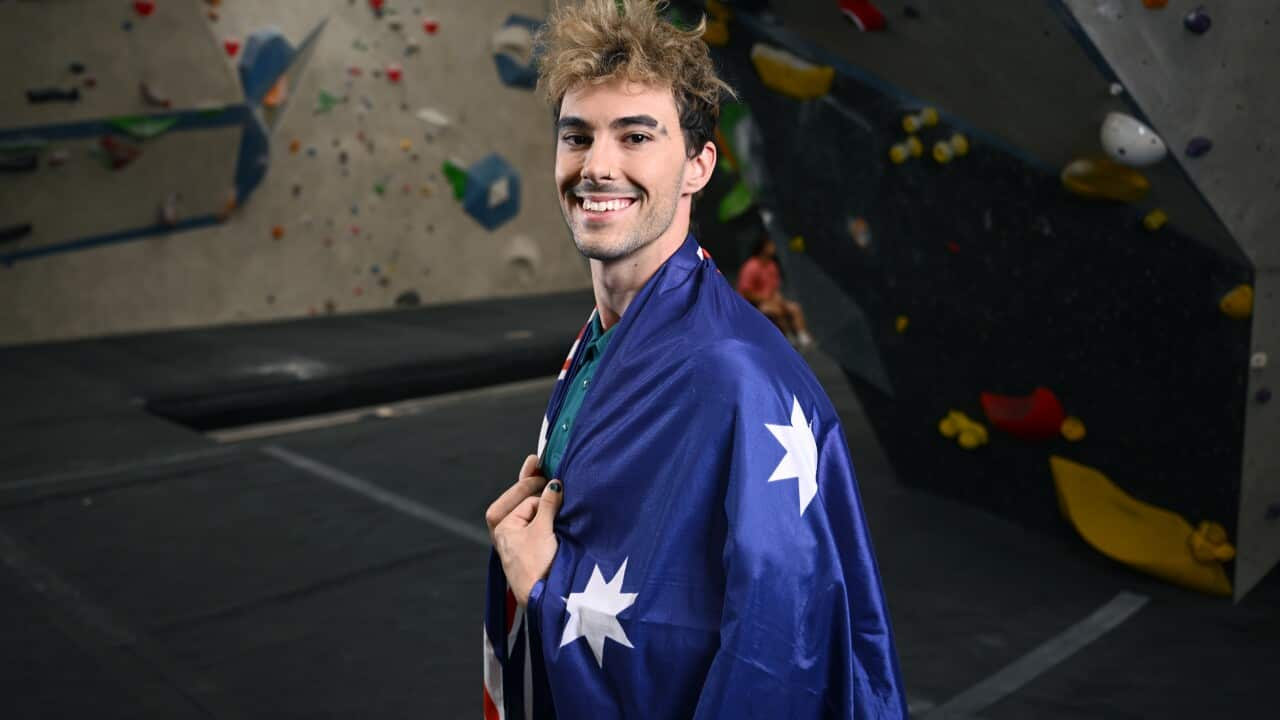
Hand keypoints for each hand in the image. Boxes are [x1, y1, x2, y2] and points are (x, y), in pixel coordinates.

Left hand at [486, 455, 563, 604]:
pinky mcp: (532, 553)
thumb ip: (548, 505)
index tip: (551, 475)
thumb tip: (554, 484)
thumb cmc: (539, 565)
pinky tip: (553, 504)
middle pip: (517, 502)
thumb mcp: (543, 530)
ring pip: (525, 513)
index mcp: (503, 529)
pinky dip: (542, 512)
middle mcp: (507, 536)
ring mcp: (519, 544)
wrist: (545, 599)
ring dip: (535, 497)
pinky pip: (535, 525)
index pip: (524, 500)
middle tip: (538, 463)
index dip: (538, 489)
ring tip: (542, 476)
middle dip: (528, 485)